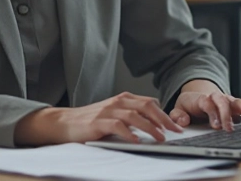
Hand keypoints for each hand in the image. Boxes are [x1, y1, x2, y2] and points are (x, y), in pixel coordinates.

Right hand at [14, 92, 183, 145]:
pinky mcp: (98, 122)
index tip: (176, 127)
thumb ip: (131, 115)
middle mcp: (118, 101)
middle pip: (147, 106)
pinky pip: (117, 125)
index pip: (150, 103)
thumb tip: (154, 123)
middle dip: (164, 119)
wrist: (65, 122)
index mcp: (123, 99)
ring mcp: (108, 110)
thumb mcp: (114, 114)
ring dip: (150, 127)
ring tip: (160, 138)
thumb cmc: (91, 121)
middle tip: (175, 131)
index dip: (165, 114)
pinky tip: (136, 140)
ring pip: (135, 115)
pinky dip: (129, 133)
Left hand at [169, 80, 240, 131]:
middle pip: (225, 102)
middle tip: (230, 129)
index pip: (208, 103)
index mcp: (203, 99)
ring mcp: (230, 101)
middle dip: (228, 115)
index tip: (215, 126)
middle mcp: (218, 98)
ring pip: (240, 103)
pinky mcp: (238, 107)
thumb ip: (178, 115)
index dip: (212, 113)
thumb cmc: (189, 105)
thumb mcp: (179, 109)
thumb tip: (182, 121)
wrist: (197, 97)